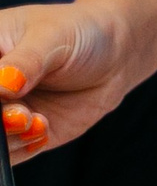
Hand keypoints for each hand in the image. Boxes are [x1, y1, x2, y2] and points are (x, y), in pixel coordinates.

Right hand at [0, 3, 131, 160]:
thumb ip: (25, 63)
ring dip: (7, 136)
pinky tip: (43, 127)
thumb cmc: (80, 32)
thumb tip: (1, 85)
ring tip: (34, 119)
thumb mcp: (52, 37)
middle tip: (19, 114)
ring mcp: (2, 111)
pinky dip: (22, 146)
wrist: (116, 53)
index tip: (5, 93)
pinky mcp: (23, 133)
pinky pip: (10, 153)